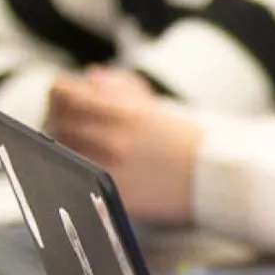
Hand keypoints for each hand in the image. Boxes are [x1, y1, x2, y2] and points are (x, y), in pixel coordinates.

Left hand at [45, 70, 202, 221]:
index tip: (67, 100)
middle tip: (66, 125)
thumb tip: (93, 77)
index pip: (62, 95)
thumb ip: (122, 88)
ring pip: (62, 153)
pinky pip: (79, 180)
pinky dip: (77, 172)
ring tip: (77, 148)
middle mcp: (113, 140)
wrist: (218, 177)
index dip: (61, 95)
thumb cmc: (190, 142)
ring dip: (64, 148)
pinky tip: (87, 170)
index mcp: (124, 113)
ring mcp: (111, 170)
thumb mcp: (157, 106)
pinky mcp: (114, 196)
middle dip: (57, 122)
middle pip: (56, 125)